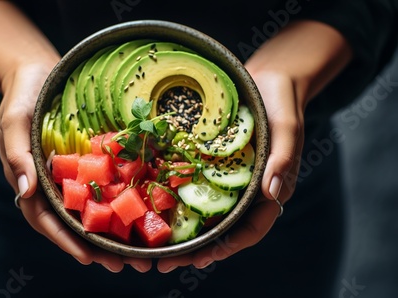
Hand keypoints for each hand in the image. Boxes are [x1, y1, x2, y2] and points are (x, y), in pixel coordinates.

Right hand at [0, 1, 151, 272]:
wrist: (39, 75)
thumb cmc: (21, 98)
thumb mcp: (14, 123)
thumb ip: (18, 156)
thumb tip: (25, 191)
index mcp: (32, 182)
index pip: (46, 219)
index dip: (66, 240)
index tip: (88, 257)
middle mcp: (53, 185)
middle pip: (73, 224)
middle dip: (97, 247)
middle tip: (123, 265)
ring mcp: (72, 177)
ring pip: (91, 212)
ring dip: (112, 235)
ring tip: (137, 255)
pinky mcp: (89, 164)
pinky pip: (104, 187)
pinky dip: (119, 204)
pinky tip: (141, 216)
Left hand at [157, 20, 351, 272]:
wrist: (266, 76)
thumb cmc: (281, 100)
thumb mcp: (287, 126)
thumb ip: (283, 159)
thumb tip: (274, 194)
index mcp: (267, 188)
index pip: (250, 228)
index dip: (227, 246)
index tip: (201, 259)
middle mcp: (244, 188)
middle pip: (221, 228)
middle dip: (195, 248)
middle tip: (165, 263)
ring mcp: (224, 176)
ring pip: (203, 211)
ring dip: (181, 230)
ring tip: (154, 246)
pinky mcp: (208, 161)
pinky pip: (190, 183)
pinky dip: (174, 197)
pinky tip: (151, 205)